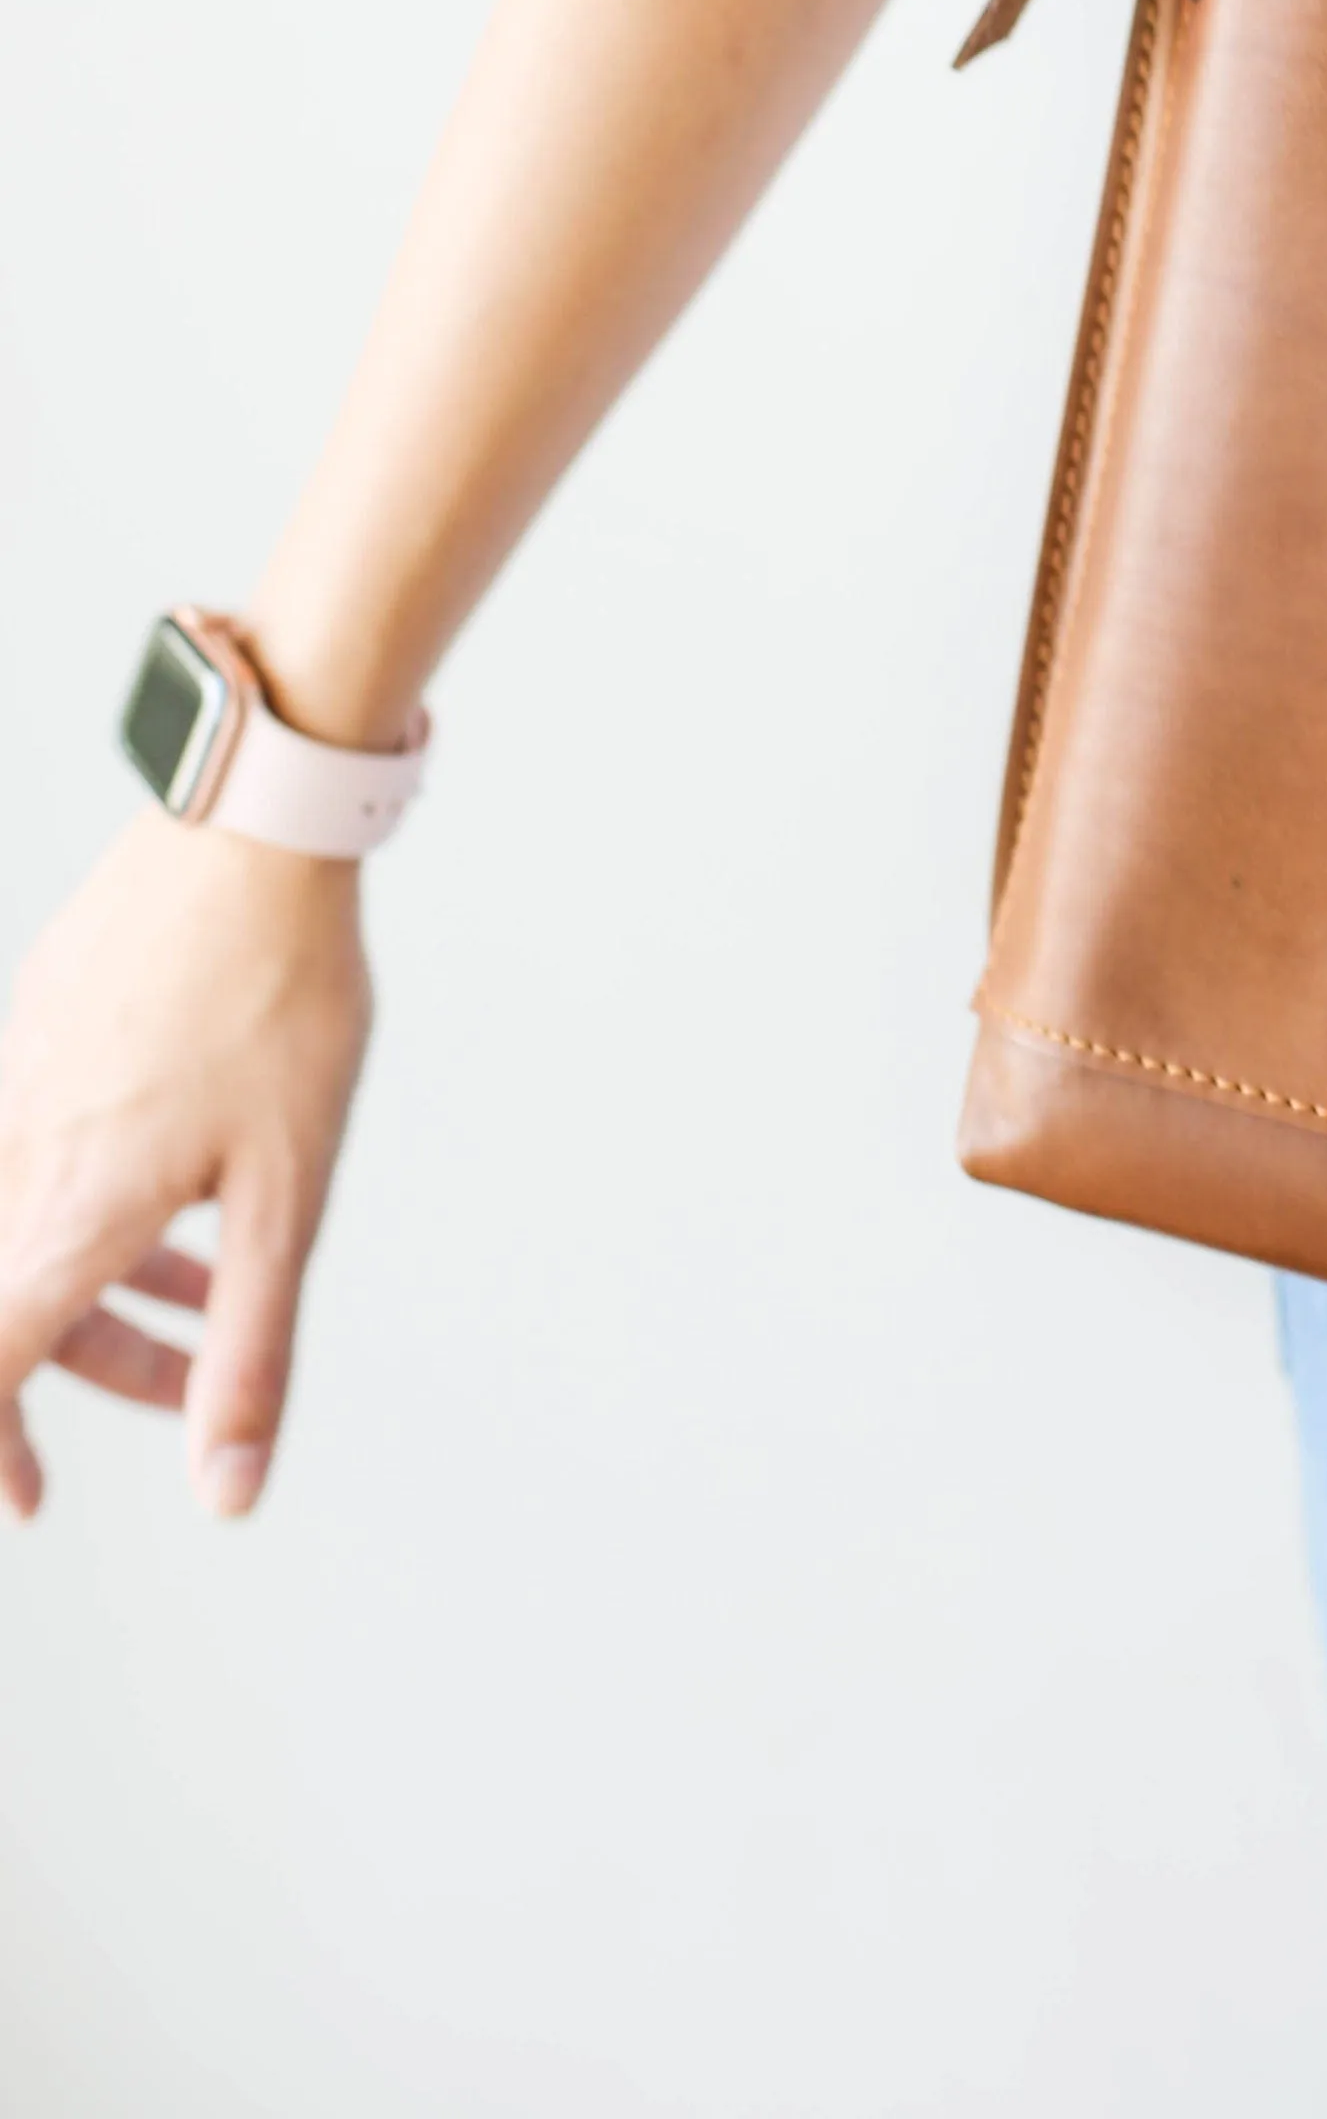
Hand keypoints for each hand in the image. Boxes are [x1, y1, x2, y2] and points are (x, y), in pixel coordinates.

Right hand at [0, 809, 371, 1520]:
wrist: (249, 837)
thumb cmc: (280, 1003)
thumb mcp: (288, 1194)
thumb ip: (249, 1350)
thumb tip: (228, 1492)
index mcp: (68, 1214)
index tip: (25, 1500)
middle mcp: (19, 1156)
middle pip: (13, 1307)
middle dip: (85, 1375)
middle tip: (155, 1420)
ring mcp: (20, 1085)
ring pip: (30, 1226)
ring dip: (108, 1287)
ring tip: (204, 1297)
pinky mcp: (37, 1029)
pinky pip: (38, 1150)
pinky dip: (100, 1201)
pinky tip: (185, 1185)